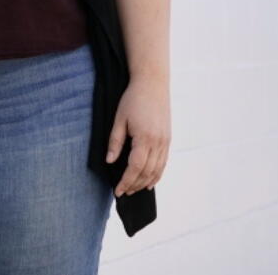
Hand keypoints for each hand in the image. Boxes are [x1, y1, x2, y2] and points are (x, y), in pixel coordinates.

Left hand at [106, 75, 170, 197]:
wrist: (152, 84)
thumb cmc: (133, 99)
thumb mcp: (119, 119)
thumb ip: (115, 142)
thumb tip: (110, 161)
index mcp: (144, 138)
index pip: (135, 168)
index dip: (126, 181)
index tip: (117, 191)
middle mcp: (158, 143)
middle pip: (147, 172)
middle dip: (134, 185)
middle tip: (123, 192)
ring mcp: (165, 142)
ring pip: (157, 170)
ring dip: (145, 182)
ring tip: (134, 189)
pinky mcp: (168, 139)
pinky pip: (163, 162)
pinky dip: (157, 174)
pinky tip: (150, 181)